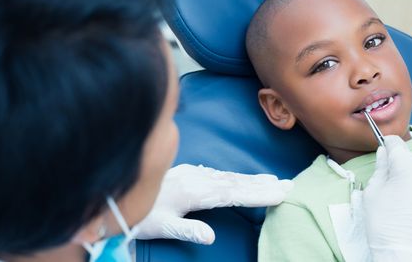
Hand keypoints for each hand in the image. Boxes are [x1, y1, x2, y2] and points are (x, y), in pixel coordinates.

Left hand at [136, 164, 292, 243]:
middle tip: (289, 185)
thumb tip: (211, 237)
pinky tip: (243, 178)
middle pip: (236, 182)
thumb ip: (187, 230)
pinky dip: (236, 177)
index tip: (280, 193)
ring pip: (229, 177)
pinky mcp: (189, 173)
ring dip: (253, 179)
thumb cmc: (142, 214)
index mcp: (194, 192)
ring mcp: (194, 174)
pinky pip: (219, 175)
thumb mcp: (162, 226)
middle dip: (263, 185)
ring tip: (274, 181)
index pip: (233, 193)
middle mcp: (197, 179)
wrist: (121, 192)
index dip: (257, 194)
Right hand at [363, 135, 411, 261]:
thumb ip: (380, 167)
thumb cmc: (385, 223)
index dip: (385, 144)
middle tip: (387, 185)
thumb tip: (384, 153)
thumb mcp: (373, 191)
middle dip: (399, 167)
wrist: (405, 253)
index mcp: (408, 166)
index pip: (396, 143)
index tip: (381, 149)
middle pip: (410, 160)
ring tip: (401, 200)